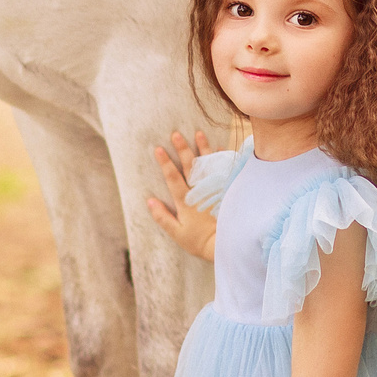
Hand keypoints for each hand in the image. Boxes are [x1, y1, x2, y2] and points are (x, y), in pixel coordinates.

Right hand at [143, 127, 222, 262]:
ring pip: (207, 165)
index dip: (165, 163)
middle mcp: (199, 191)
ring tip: (199, 133)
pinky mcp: (225, 190)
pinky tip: (220, 148)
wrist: (227, 243)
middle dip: (182, 149)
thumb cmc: (200, 241)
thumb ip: (163, 217)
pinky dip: (221, 159)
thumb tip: (149, 201)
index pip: (172, 178)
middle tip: (176, 134)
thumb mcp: (177, 233)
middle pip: (189, 167)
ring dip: (203, 148)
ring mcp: (213, 189)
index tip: (159, 148)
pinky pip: (223, 171)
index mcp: (185, 201)